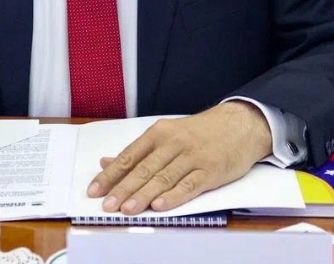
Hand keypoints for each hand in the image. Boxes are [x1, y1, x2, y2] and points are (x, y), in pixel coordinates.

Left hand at [87, 101, 272, 213]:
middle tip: (107, 205)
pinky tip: (160, 205)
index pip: (129, 156)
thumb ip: (138, 151)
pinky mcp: (210, 171)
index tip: (94, 190)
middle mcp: (173, 143)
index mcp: (159, 133)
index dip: (111, 175)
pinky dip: (174, 196)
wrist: (239, 125)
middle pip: (144, 169)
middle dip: (123, 188)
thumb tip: (106, 162)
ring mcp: (192, 157)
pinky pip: (189, 185)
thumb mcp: (166, 134)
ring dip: (144, 195)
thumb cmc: (198, 133)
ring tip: (127, 209)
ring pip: (163, 178)